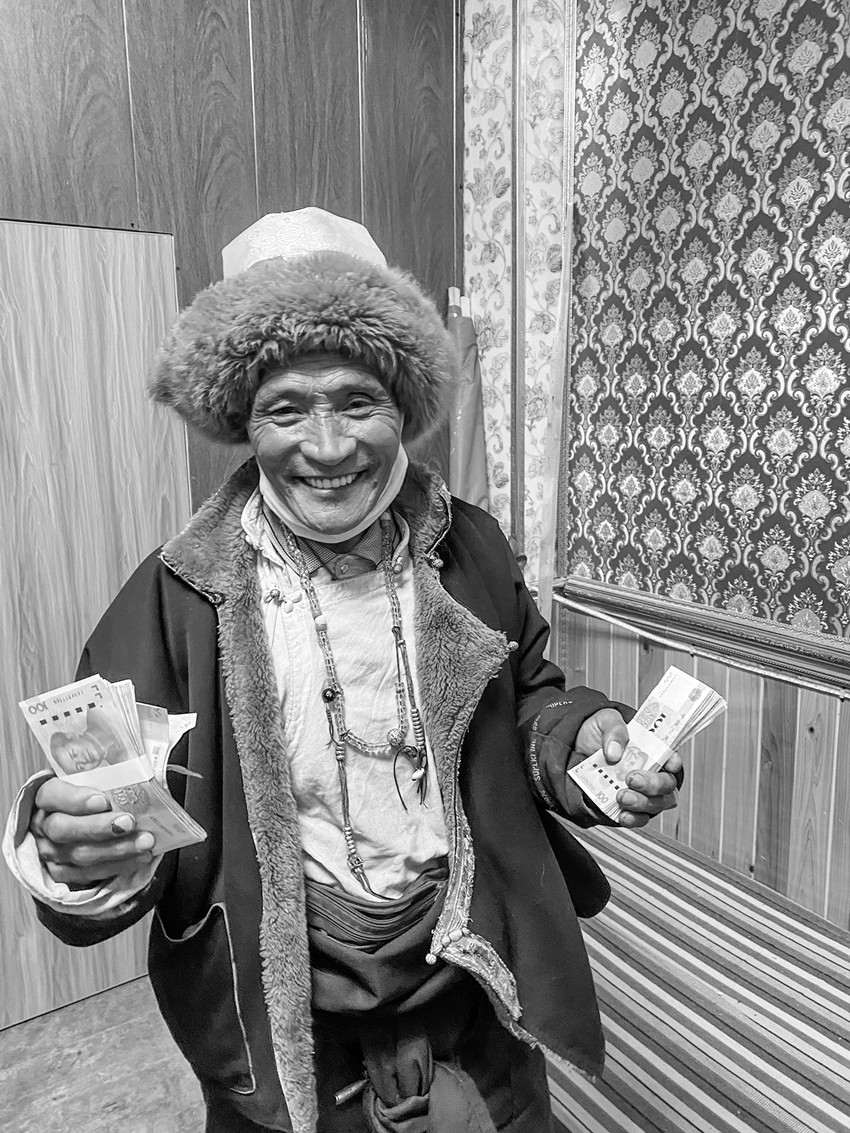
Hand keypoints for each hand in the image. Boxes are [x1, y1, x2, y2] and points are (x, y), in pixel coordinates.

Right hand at [30, 777, 155, 885]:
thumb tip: (140, 762)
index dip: (76, 799)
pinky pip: (89, 874)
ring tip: (145, 841)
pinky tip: (140, 857)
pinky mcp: (62, 873)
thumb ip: (105, 771)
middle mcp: (43, 825)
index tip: (103, 800)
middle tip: (129, 821)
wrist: (73, 820)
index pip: (53, 796)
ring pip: (80, 854)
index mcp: (46, 797)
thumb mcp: (88, 777)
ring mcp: (50, 851)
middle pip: (64, 829)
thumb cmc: (86, 793)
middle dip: (99, 827)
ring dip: (116, 849)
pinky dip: (118, 865)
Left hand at [574, 707, 680, 827]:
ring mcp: (640, 791)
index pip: (672, 757)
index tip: (669, 763)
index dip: (674, 762)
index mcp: (651, 749)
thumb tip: (615, 752)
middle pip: (667, 785)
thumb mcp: (605, 719)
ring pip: (656, 804)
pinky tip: (622, 815)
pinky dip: (633, 819)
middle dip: (654, 784)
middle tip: (633, 778)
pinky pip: (639, 819)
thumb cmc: (596, 732)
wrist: (572, 748)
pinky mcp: (627, 806)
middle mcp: (650, 772)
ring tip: (622, 796)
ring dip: (642, 803)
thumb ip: (614, 729)